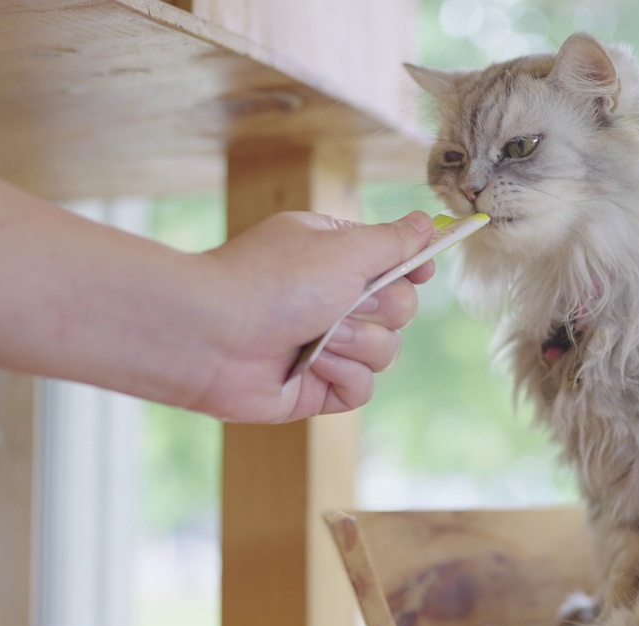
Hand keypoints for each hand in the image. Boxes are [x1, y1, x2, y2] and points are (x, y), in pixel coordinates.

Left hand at [191, 210, 435, 421]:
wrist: (210, 336)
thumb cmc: (271, 281)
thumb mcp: (344, 248)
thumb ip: (393, 241)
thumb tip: (428, 224)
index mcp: (335, 256)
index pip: (395, 262)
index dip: (412, 269)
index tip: (419, 271)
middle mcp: (332, 299)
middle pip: (400, 309)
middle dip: (379, 309)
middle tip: (343, 303)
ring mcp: (326, 344)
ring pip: (387, 351)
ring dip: (357, 343)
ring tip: (316, 337)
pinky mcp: (318, 387)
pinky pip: (362, 388)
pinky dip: (342, 375)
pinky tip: (311, 364)